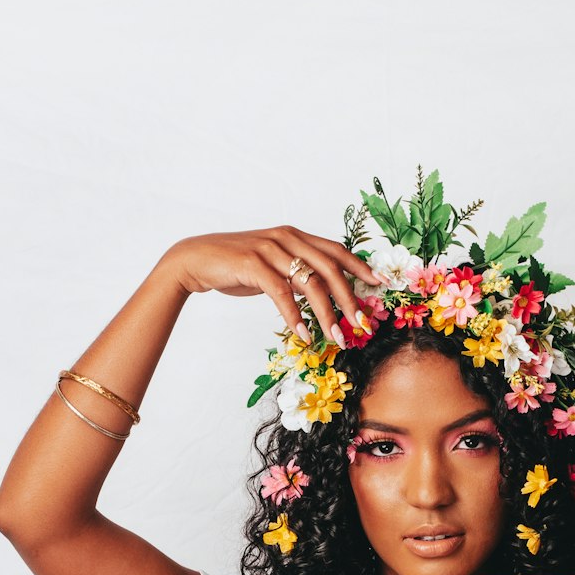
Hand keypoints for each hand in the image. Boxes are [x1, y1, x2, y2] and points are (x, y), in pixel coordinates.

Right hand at [162, 227, 383, 346]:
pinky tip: (304, 334)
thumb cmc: (236, 267)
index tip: (379, 285)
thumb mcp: (274, 267)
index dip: (359, 267)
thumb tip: (321, 294)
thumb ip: (297, 274)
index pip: (336, 250)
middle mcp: (287, 238)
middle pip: (330, 267)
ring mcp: (270, 249)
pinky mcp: (252, 263)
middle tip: (362, 324)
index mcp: (296, 236)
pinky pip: (281, 292)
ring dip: (327, 313)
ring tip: (337, 337)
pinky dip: (295, 315)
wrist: (196, 260)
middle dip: (350, 298)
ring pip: (310, 281)